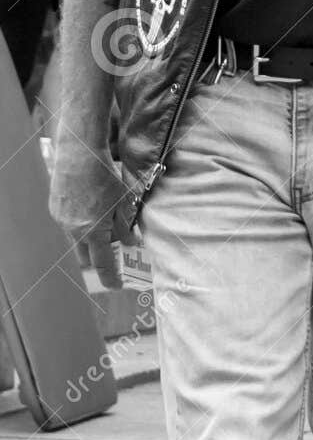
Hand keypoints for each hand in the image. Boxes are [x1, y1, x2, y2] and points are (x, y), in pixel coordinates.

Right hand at [49, 146, 134, 287]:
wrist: (78, 153)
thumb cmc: (105, 176)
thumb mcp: (123, 202)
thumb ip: (125, 226)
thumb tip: (129, 243)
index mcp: (94, 231)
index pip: (102, 263)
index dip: (110, 277)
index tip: (116, 286)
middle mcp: (74, 230)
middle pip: (86, 257)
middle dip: (98, 259)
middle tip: (111, 253)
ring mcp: (62, 220)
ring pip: (76, 241)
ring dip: (89, 240)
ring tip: (102, 221)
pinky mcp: (55, 209)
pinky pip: (68, 225)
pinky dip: (80, 224)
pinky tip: (89, 207)